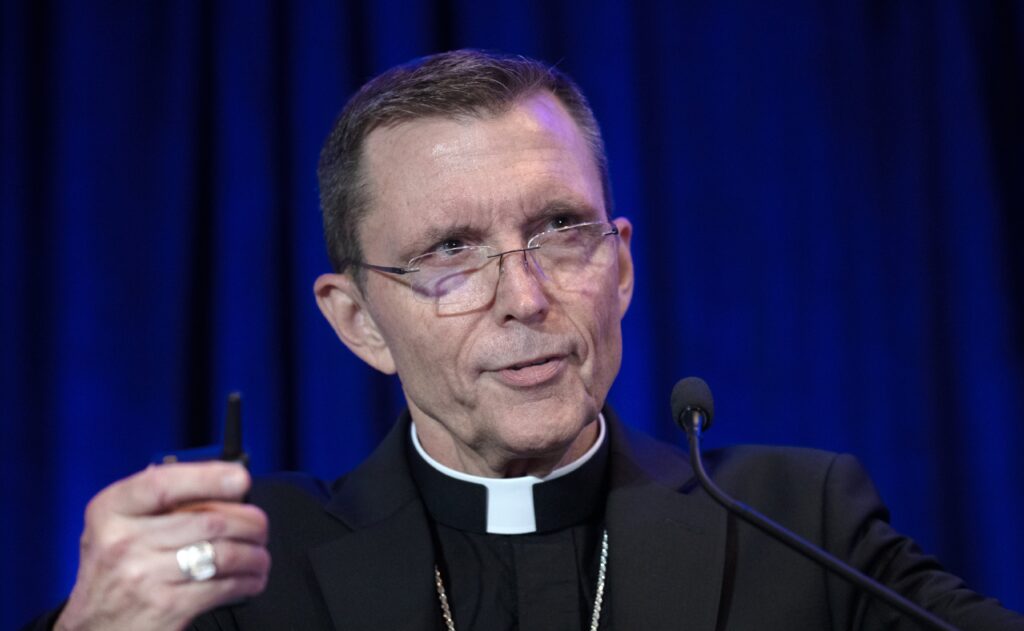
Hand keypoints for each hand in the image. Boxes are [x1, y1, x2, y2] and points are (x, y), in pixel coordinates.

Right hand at [55, 462, 269, 630]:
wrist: (93, 627)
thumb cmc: (114, 568)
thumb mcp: (118, 524)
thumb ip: (158, 499)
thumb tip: (221, 478)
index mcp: (112, 510)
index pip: (163, 484)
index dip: (208, 478)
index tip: (240, 478)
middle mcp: (123, 541)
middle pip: (209, 520)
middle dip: (249, 522)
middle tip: (260, 526)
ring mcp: (144, 576)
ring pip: (223, 554)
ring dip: (255, 554)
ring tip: (260, 555)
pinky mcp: (166, 607)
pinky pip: (223, 586)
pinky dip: (248, 580)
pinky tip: (252, 578)